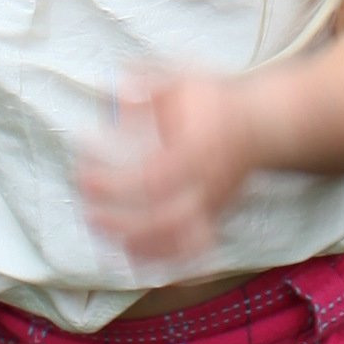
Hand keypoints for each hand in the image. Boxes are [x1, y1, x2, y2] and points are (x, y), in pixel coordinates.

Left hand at [78, 67, 264, 269]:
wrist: (258, 124)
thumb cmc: (214, 102)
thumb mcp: (181, 81)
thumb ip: (147, 87)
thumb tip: (116, 94)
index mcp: (197, 150)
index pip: (153, 178)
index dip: (115, 184)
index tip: (85, 176)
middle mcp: (207, 183)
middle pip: (164, 218)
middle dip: (122, 223)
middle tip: (89, 214)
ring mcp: (213, 205)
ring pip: (181, 241)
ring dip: (141, 246)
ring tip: (108, 237)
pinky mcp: (215, 218)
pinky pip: (196, 250)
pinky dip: (169, 262)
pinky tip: (139, 261)